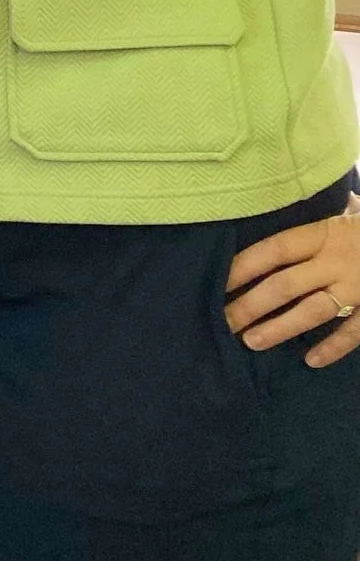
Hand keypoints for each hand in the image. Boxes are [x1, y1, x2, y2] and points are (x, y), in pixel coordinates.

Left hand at [226, 204, 359, 367]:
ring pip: (312, 310)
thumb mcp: (353, 214)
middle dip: (250, 305)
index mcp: (324, 233)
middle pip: (284, 284)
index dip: (243, 266)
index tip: (216, 282)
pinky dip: (333, 346)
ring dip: (280, 327)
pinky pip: (354, 331)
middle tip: (223, 322)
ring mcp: (359, 287)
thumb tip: (298, 200)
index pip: (273, 250)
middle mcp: (337, 261)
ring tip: (252, 341)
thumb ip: (326, 216)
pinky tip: (311, 360)